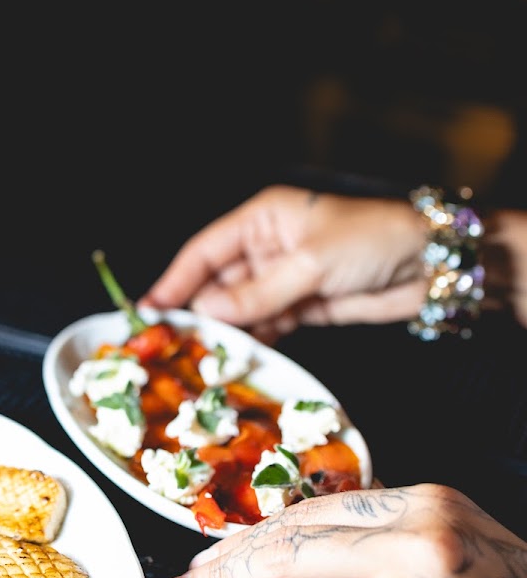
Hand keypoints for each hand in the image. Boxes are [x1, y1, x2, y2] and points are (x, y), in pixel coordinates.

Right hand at [140, 185, 426, 342]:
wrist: (428, 263)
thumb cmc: (369, 241)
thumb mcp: (310, 263)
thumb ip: (259, 293)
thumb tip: (209, 312)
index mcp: (262, 219)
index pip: (205, 251)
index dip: (175, 279)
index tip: (149, 308)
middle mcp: (267, 246)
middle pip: (219, 282)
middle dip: (198, 311)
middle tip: (171, 345)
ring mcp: (285, 277)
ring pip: (242, 307)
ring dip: (225, 331)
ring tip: (198, 359)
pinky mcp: (305, 305)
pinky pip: (268, 323)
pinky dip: (254, 340)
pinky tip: (237, 358)